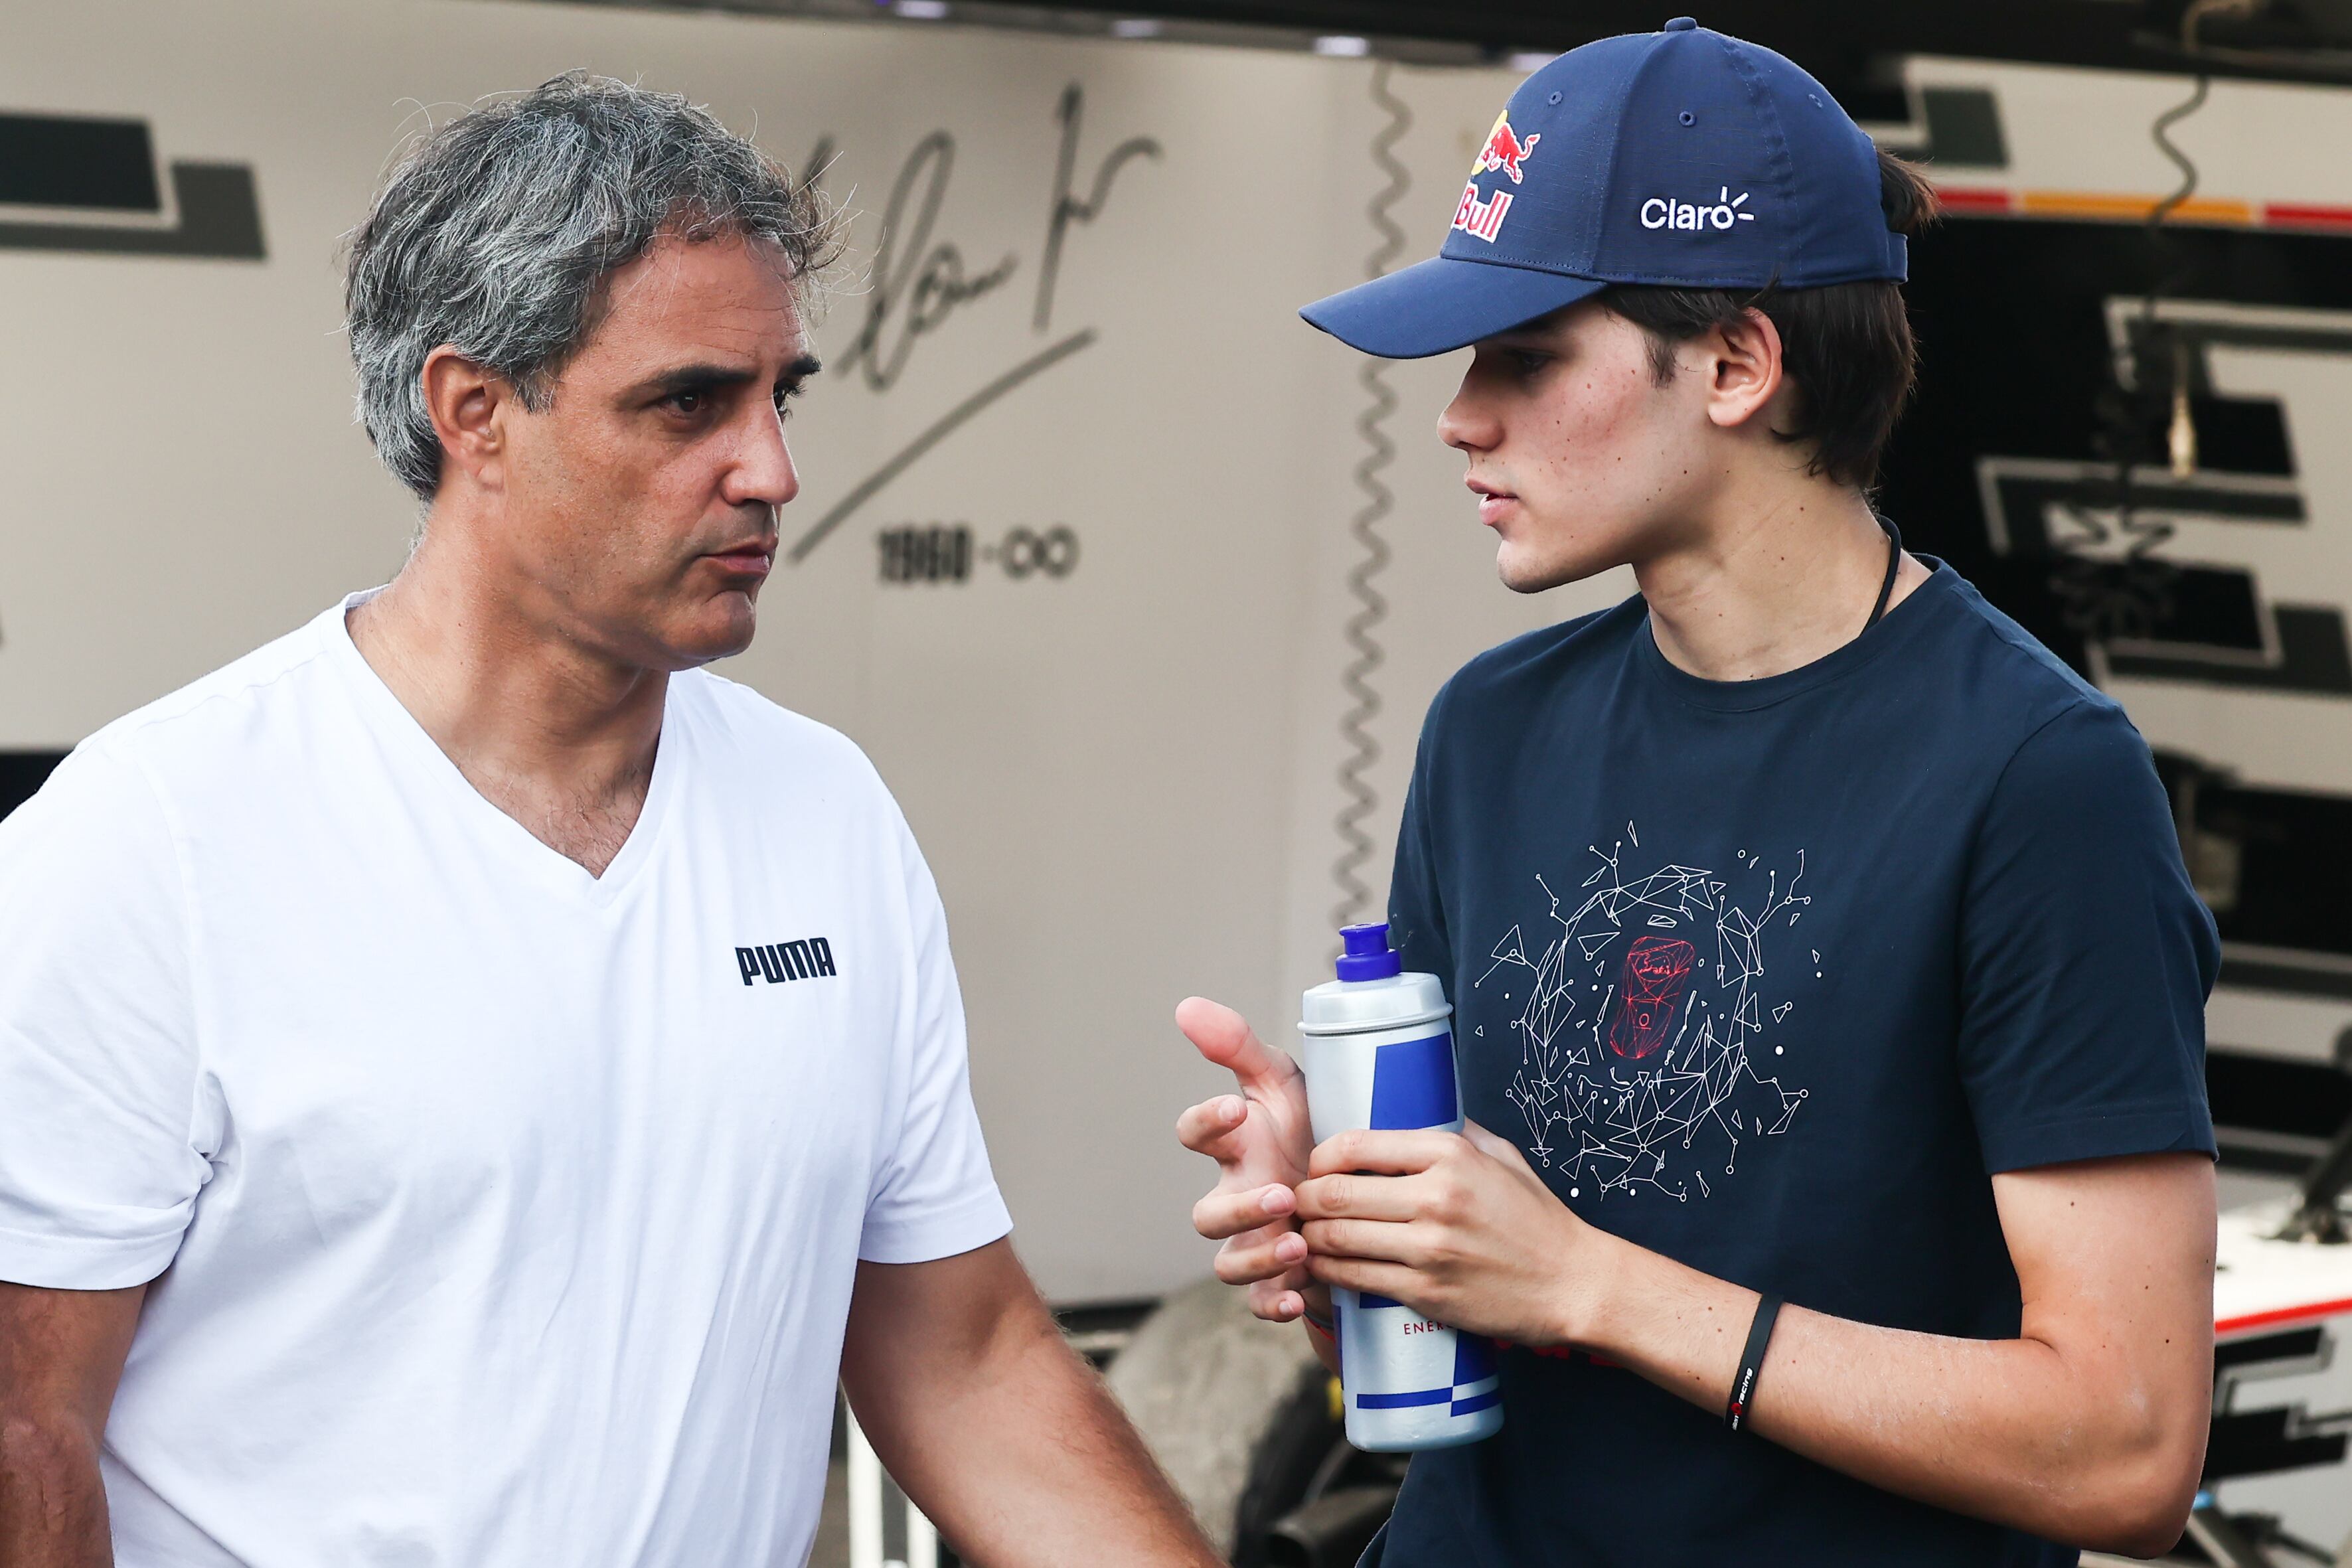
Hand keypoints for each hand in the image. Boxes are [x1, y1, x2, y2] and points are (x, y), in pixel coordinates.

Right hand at [1173, 997, 1326, 1325]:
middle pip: (1207, 1214)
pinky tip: (1298, 1296)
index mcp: (1236, 1146)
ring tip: (1300, 1243)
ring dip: (1259, 1254)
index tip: (1235, 1109)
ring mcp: (1253, 1240)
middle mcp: (1236, 1196)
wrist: (1360, 1185)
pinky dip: (1273, 1302)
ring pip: (1229, 1262)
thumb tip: (1187, 1006)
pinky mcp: (1278, 1277)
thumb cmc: (1311, 1126)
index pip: (1197, 1133)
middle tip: (1282, 1193)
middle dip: (1240, 1207)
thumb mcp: (1282, 1081)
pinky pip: (1260, 1301)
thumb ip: (1238, 1045)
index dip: (1207, 1122)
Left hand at [1294, 1121, 1616, 1346]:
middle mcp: (1436, 1197)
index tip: (1317, 1167)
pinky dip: (1326, 1272)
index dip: (1321, 1157)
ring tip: (1302, 1235)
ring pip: (1337, 1238)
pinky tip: (1320, 1267)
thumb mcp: (1501, 1156)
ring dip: (1307, 1237)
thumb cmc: (1537, 1219)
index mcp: (1450, 1154)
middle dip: (1304, 1199)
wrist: (1575, 1284)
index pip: (1356, 1144)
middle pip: (1336, 1193)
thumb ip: (1455, 1131)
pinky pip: (1355, 1278)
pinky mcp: (1427, 1292)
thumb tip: (1410, 1108)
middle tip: (1298, 1203)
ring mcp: (1430, 1248)